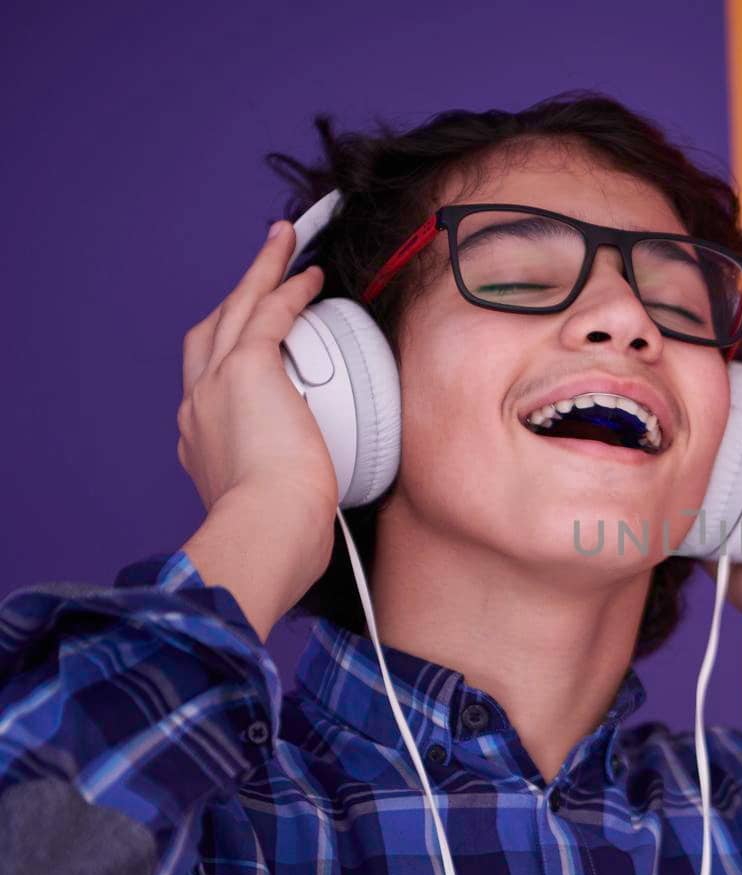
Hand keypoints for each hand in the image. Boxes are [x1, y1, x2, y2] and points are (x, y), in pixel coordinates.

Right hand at [177, 221, 338, 637]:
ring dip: (260, 273)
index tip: (250, 348)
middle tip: (259, 273)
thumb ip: (283, 495)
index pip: (209, 385)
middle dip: (235, 299)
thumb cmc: (276, 535)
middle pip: (211, 333)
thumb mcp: (271, 509)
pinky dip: (287, 288)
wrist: (267, 530)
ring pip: (237, 308)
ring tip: (282, 244)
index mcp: (201, 442)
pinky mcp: (248, 370)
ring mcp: (217, 385)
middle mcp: (198, 406)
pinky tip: (308, 274)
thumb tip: (313, 511)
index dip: (227, 356)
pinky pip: (270, 312)